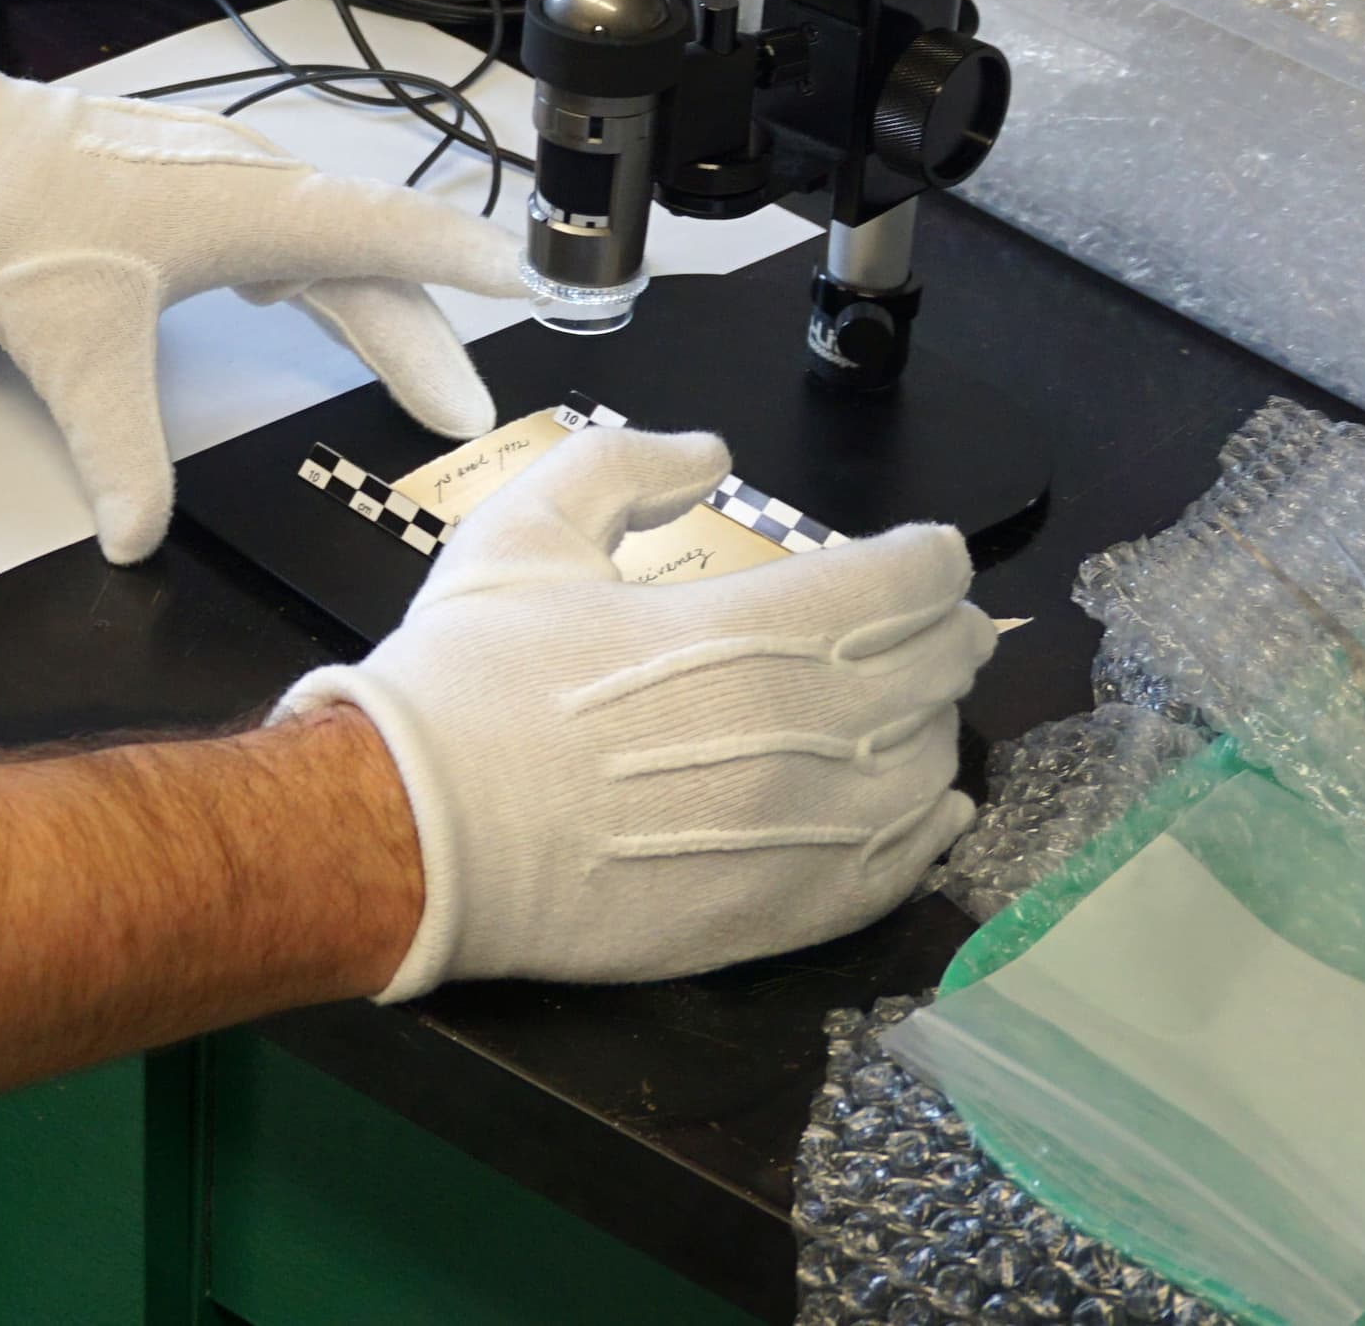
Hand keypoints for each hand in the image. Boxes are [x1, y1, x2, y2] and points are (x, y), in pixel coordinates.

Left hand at [0, 50, 524, 560]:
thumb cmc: (18, 223)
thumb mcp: (78, 356)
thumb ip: (119, 456)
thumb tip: (136, 538)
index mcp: (256, 208)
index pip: (388, 237)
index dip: (461, 265)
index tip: (530, 283)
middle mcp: (253, 183)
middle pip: (366, 262)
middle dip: (422, 337)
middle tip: (464, 412)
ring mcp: (220, 177)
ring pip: (323, 245)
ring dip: (369, 304)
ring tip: (413, 372)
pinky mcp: (184, 183)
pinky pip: (279, 229)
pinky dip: (309, 272)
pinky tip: (293, 298)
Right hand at [282, 424, 989, 997]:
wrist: (423, 832)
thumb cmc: (469, 677)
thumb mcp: (523, 531)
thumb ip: (624, 468)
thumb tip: (709, 456)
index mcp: (757, 625)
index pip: (911, 579)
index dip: (927, 556)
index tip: (918, 552)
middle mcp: (815, 726)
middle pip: (941, 665)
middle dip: (940, 629)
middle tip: (921, 620)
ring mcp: (816, 828)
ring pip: (934, 760)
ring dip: (928, 720)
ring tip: (898, 705)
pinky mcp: (798, 908)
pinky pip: (910, 859)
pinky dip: (931, 819)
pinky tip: (926, 802)